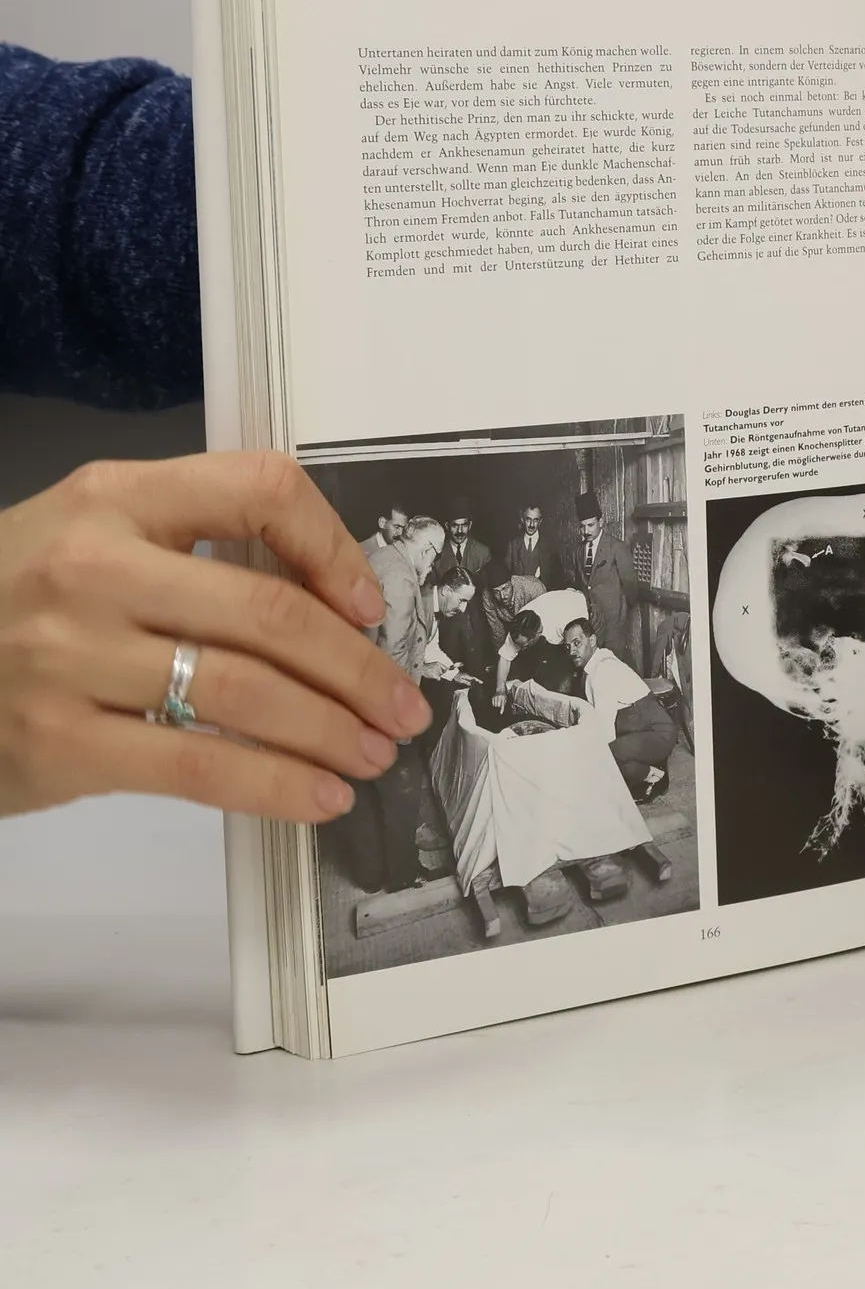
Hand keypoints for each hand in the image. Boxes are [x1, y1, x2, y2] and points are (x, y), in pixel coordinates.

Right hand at [0, 452, 432, 822]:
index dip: (335, 548)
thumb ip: (198, 549)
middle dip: (359, 670)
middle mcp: (94, 567)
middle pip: (271, 614)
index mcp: (117, 497)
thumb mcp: (96, 536)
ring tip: (372, 755)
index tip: (371, 606)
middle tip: (403, 707)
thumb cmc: (20, 599)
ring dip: (331, 731)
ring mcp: (72, 657)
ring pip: (246, 694)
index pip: (260, 491)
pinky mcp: (60, 741)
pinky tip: (319, 797)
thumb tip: (337, 609)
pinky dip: (276, 785)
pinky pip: (198, 765)